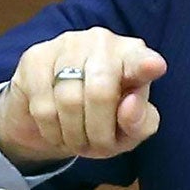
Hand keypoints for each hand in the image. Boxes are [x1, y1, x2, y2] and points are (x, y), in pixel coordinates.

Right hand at [0, 26, 166, 168]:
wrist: (51, 115)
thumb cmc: (102, 119)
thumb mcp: (127, 132)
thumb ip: (139, 123)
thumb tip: (130, 105)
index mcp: (134, 56)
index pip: (140, 60)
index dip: (145, 65)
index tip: (154, 67)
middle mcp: (103, 41)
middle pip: (101, 92)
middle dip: (98, 132)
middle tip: (96, 147)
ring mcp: (67, 45)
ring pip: (69, 100)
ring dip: (74, 135)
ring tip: (76, 140)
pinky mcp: (35, 57)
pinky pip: (43, 105)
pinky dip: (52, 130)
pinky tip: (56, 130)